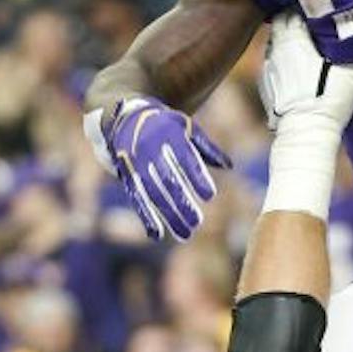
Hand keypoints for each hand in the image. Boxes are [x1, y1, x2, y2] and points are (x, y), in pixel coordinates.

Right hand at [83, 97, 230, 241]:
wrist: (123, 116)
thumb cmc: (164, 124)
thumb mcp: (185, 127)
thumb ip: (206, 148)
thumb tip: (228, 166)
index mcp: (168, 135)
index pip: (185, 159)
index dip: (196, 177)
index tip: (210, 195)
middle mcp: (150, 150)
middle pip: (168, 181)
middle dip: (182, 203)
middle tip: (197, 223)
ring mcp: (137, 165)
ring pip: (153, 194)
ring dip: (168, 216)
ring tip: (185, 234)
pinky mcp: (127, 177)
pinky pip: (137, 199)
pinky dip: (146, 217)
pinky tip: (157, 235)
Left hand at [260, 11, 352, 136]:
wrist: (305, 132)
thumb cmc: (328, 101)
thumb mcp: (352, 75)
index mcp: (293, 40)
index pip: (293, 10)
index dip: (306, 8)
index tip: (320, 10)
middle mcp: (275, 49)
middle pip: (281, 24)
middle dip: (295, 21)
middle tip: (313, 25)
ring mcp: (267, 67)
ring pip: (275, 43)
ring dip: (288, 41)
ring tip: (306, 45)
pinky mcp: (265, 85)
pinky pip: (272, 64)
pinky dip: (282, 61)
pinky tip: (296, 69)